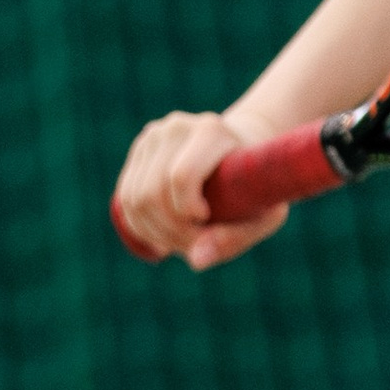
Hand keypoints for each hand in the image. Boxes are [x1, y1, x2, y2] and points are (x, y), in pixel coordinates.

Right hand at [111, 109, 288, 271]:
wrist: (242, 151)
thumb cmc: (257, 187)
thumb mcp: (264, 215)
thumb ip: (235, 238)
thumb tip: (196, 262)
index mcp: (212, 132)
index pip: (181, 176)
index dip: (187, 211)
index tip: (207, 220)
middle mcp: (178, 127)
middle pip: (153, 192)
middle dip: (170, 231)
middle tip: (194, 244)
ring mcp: (154, 136)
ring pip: (134, 198)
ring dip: (154, 233)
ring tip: (181, 242)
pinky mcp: (140, 149)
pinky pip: (125, 197)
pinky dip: (139, 226)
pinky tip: (162, 237)